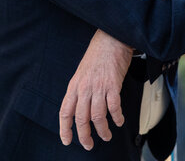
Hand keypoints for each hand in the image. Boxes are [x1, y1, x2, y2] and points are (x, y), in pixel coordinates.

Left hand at [59, 29, 132, 149]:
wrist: (110, 40)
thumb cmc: (98, 55)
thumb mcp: (82, 73)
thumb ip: (80, 90)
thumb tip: (82, 108)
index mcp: (74, 86)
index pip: (65, 112)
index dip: (65, 129)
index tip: (67, 141)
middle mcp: (84, 88)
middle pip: (81, 118)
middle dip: (85, 135)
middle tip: (89, 145)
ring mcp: (98, 87)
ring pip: (98, 116)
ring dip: (102, 130)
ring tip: (106, 136)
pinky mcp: (113, 85)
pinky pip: (114, 107)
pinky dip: (117, 117)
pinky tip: (119, 121)